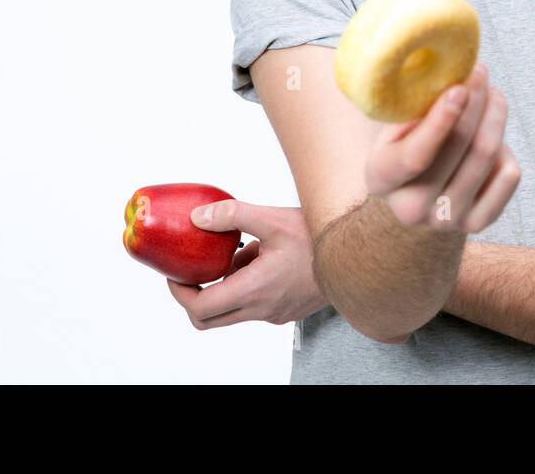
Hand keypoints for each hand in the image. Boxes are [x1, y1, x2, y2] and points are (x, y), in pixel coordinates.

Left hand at [167, 200, 326, 329]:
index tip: (176, 274)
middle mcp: (262, 309)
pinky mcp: (287, 311)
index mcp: (254, 290)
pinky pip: (255, 306)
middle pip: (210, 319)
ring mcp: (275, 314)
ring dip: (226, 287)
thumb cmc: (320, 239)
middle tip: (192, 272)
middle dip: (194, 297)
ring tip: (240, 252)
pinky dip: (247, 287)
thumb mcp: (273, 219)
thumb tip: (197, 217)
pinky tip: (264, 257)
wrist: (358, 257)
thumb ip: (232, 215)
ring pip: (234, 310)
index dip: (179, 293)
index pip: (200, 309)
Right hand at [364, 59, 520, 233]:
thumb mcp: (393, 128)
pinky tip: (491, 134)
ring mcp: (446, 221)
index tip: (459, 88)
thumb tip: (448, 75)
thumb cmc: (404, 148)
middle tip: (480, 70)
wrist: (417, 198)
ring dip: (495, 115)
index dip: (440, 121)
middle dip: (475, 102)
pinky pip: (508, 176)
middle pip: (459, 148)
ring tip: (492, 92)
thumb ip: (414, 110)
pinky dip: (506, 148)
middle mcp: (411, 209)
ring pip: (487, 157)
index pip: (415, 155)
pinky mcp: (477, 224)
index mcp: (381, 180)